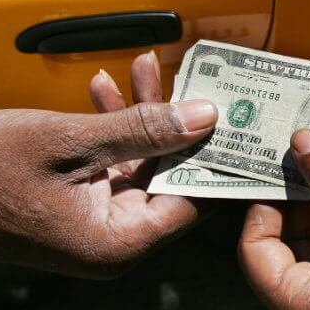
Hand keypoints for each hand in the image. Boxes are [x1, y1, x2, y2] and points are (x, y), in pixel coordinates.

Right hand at [0, 52, 216, 278]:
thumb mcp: (72, 142)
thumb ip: (144, 130)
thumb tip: (205, 118)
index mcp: (118, 243)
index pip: (193, 201)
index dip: (215, 158)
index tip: (236, 122)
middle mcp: (114, 240)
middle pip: (169, 176)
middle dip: (175, 122)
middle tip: (196, 82)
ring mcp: (97, 222)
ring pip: (142, 162)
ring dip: (142, 115)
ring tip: (148, 66)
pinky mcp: (81, 203)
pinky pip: (113, 162)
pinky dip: (113, 127)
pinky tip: (110, 88)